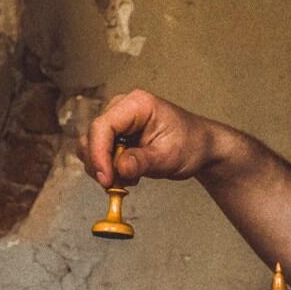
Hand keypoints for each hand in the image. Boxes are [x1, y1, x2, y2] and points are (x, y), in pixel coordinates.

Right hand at [80, 89, 215, 186]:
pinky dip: (108, 168)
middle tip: (115, 184)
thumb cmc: (190, 144)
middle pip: (93, 136)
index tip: (105, 178)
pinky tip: (129, 174)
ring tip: (129, 178)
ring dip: (104, 168)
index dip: (98, 154)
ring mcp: (117, 121)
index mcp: (137, 104)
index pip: (103, 126)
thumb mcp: (169, 157)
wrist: (199, 147)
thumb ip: (142, 162)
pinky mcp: (115, 135)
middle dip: (100, 164)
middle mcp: (122, 108)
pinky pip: (99, 153)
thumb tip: (120, 168)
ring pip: (91, 146)